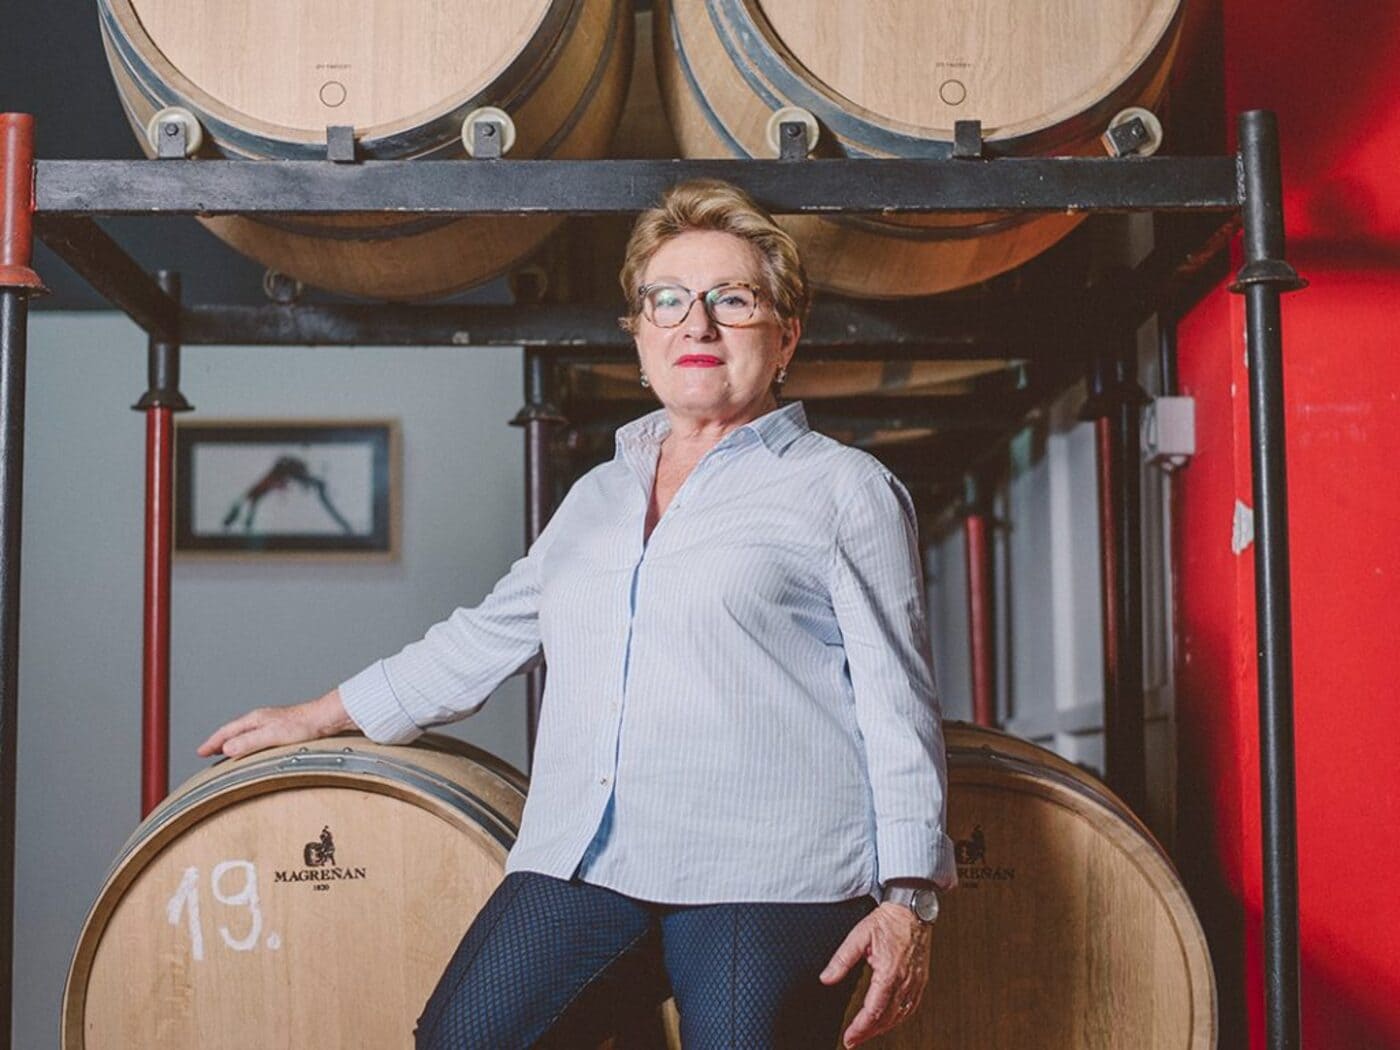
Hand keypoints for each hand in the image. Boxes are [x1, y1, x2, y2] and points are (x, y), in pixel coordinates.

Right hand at [196, 689, 354, 759]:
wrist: (325, 719)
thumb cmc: (303, 725)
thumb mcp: (271, 735)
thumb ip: (249, 742)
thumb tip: (227, 748)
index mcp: (255, 719)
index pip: (227, 731)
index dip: (212, 742)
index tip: (200, 752)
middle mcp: (262, 720)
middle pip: (234, 732)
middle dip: (219, 742)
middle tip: (207, 753)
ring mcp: (272, 724)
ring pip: (246, 734)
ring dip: (234, 744)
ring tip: (226, 754)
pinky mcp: (283, 730)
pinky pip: (258, 738)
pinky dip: (249, 745)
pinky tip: (255, 751)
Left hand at [820, 902, 931, 1047]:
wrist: (912, 909)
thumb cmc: (888, 920)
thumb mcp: (859, 936)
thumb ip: (841, 960)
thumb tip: (826, 978)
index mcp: (890, 972)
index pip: (874, 1010)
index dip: (860, 1028)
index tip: (849, 1038)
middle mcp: (906, 981)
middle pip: (887, 1018)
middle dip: (869, 1033)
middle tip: (853, 1040)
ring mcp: (916, 982)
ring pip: (901, 1016)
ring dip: (883, 1028)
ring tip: (867, 1033)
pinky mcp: (921, 980)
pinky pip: (912, 1007)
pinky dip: (899, 1018)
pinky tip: (889, 1020)